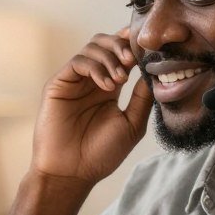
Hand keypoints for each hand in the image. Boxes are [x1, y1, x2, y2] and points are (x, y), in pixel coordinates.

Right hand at [29, 28, 153, 185]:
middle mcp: (91, 80)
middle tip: (133, 59)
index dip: (133, 45)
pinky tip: (107, 85)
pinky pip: (78, 62)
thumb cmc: (101, 154)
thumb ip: (142, 98)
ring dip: (110, 57)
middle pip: (105, 42)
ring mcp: (74, 81)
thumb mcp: (132, 124)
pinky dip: (96, 67)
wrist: (72, 172)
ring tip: (120, 79)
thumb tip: (155, 72)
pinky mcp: (58, 84)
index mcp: (109, 87)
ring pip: (92, 47)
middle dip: (122, 45)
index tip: (148, 46)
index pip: (121, 54)